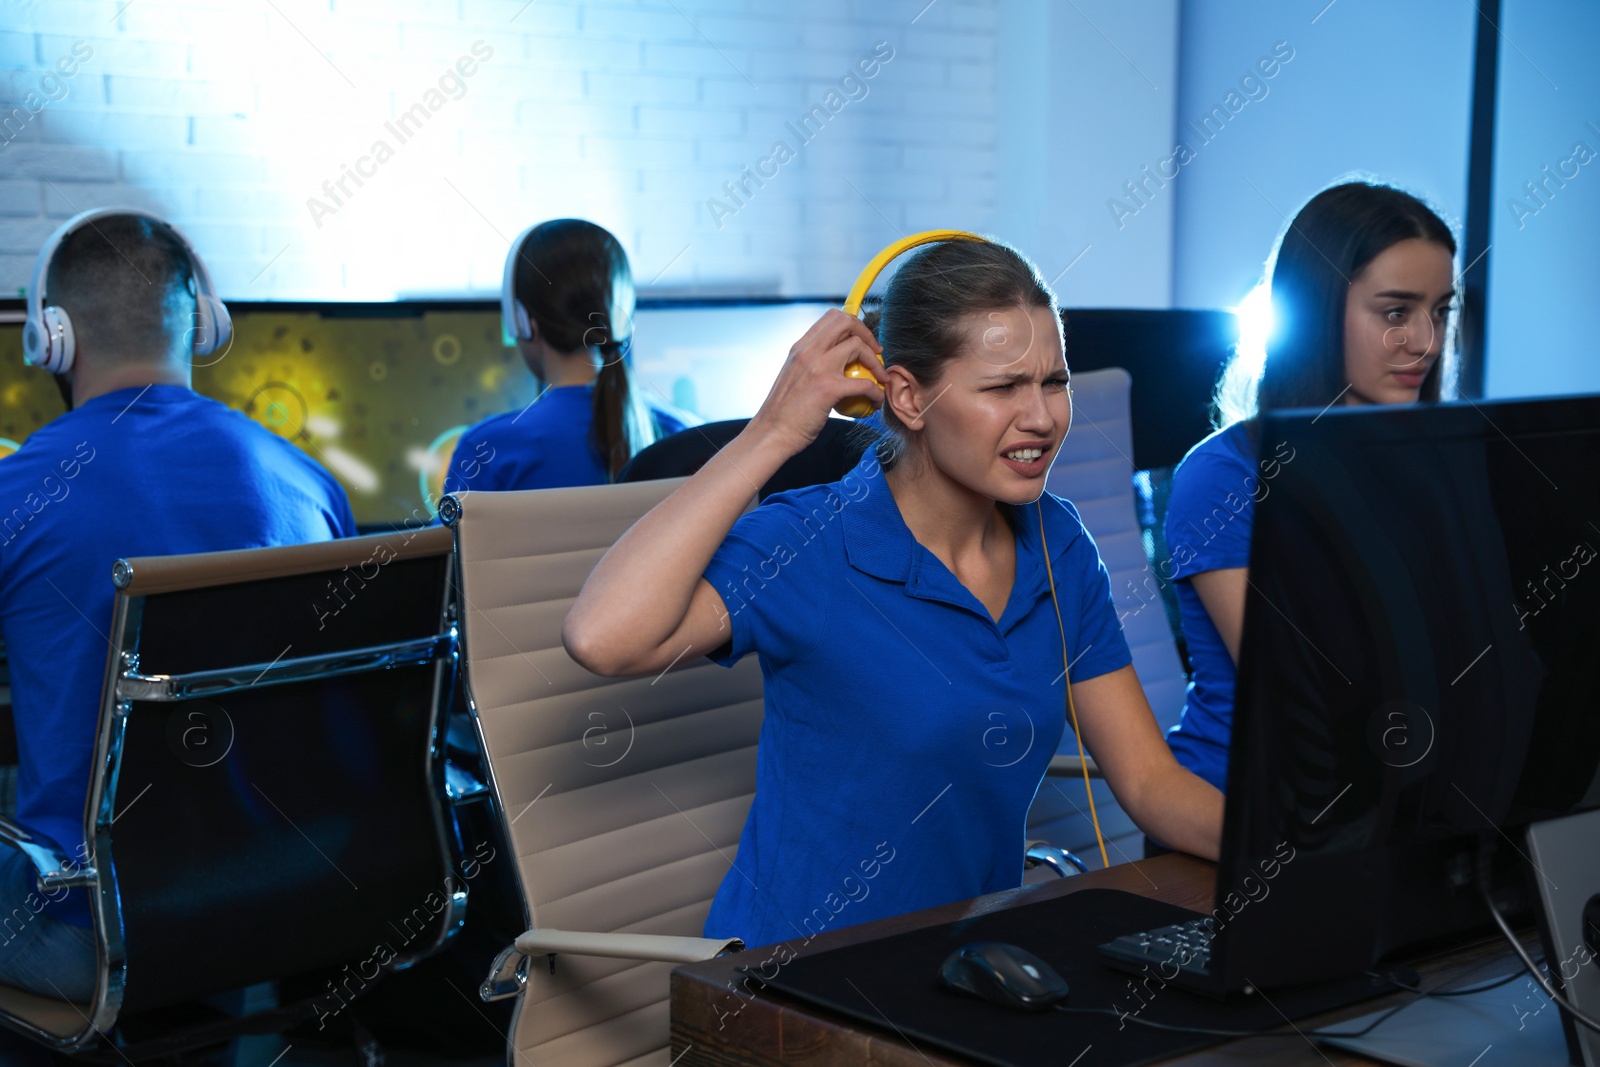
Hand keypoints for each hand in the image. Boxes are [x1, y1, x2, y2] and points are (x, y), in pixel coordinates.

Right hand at [749, 309, 883, 455]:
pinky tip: (875, 401)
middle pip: (846, 322)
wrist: (771, 433)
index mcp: (800, 347)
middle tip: (877, 352)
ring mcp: (818, 367)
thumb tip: (834, 365)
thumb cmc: (783, 413)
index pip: (831, 318)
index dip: (853, 325)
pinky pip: (864, 383)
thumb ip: (811, 365)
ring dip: (876, 362)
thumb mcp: (794, 377)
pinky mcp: (828, 388)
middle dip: (868, 334)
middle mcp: (808, 351)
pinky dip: (876, 392)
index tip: (863, 340)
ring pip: (858, 345)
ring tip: (880, 378)